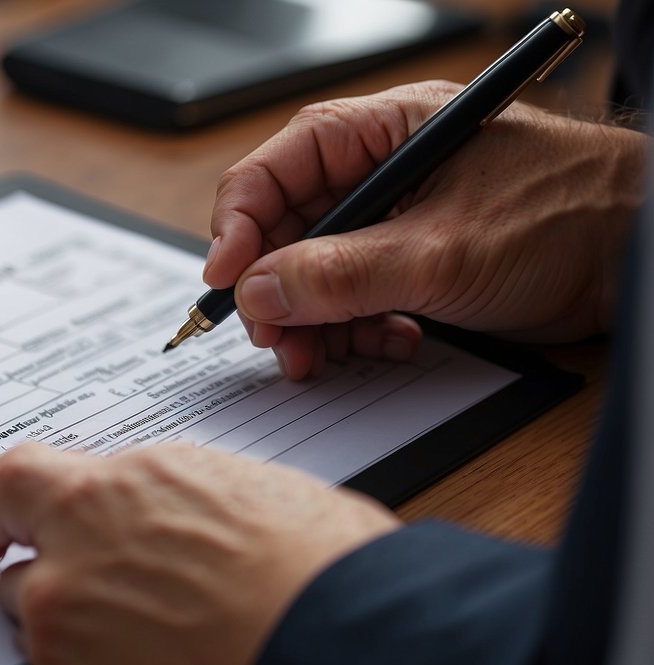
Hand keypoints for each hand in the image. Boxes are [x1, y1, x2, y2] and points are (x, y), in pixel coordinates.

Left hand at [0, 441, 398, 664]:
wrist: (336, 647)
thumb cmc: (318, 568)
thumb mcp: (243, 493)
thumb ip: (171, 502)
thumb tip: (165, 515)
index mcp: (123, 481)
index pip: (22, 474)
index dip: (0, 497)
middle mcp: (76, 536)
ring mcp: (62, 609)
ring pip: (24, 605)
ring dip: (56, 612)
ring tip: (129, 632)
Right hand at [208, 81, 644, 378]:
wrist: (637, 256)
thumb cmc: (567, 214)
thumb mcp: (443, 251)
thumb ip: (342, 275)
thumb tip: (259, 293)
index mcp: (380, 132)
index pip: (277, 169)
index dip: (240, 224)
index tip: (226, 279)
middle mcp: (379, 171)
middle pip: (288, 229)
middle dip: (277, 290)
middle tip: (277, 339)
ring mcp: (396, 220)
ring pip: (316, 273)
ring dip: (314, 322)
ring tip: (325, 358)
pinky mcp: (414, 265)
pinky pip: (355, 300)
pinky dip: (357, 331)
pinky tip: (387, 344)